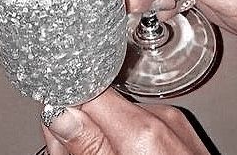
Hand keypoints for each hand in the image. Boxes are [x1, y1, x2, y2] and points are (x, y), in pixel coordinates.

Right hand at [42, 88, 208, 154]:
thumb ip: (89, 146)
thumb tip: (60, 112)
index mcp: (143, 129)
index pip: (84, 88)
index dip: (63, 105)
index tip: (57, 128)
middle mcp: (161, 115)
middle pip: (99, 100)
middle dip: (80, 123)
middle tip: (74, 153)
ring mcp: (173, 120)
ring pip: (117, 110)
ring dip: (101, 130)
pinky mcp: (179, 128)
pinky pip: (139, 120)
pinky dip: (124, 136)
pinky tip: (122, 153)